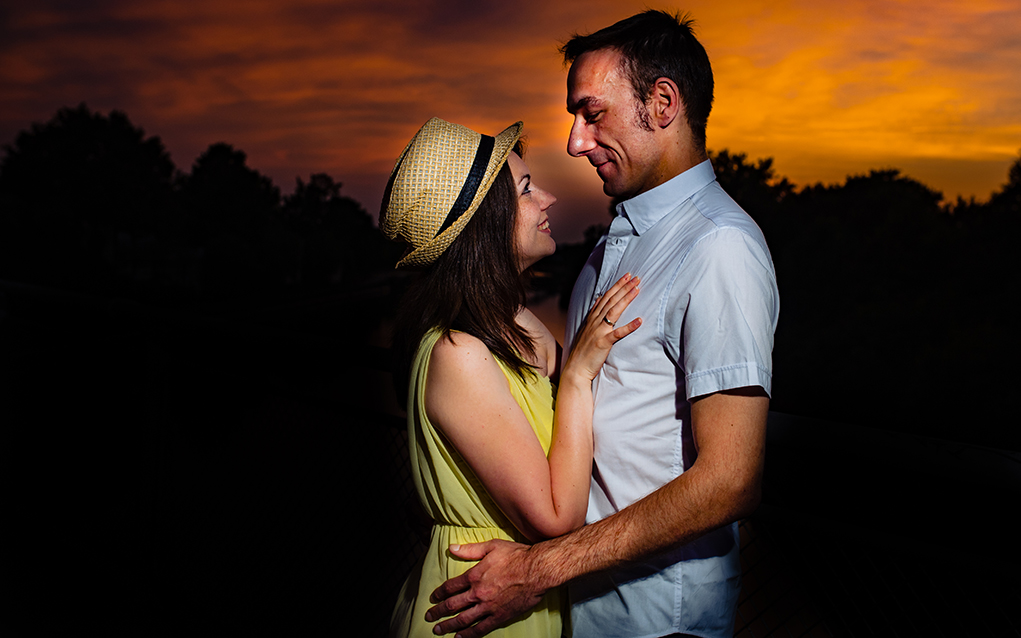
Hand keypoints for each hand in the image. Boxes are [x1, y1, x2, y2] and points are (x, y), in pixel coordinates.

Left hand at [425, 540, 545, 637]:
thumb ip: (470, 550)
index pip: (450, 587)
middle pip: (452, 605)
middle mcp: (478, 593)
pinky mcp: (500, 616)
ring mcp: (488, 607)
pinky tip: (460, 637)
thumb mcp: (492, 546)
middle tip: (429, 617)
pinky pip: (481, 628)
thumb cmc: (517, 556)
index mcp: (474, 576)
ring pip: (463, 620)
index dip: (439, 593)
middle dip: (438, 612)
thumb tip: (452, 548)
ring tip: (438, 630)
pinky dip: (469, 635)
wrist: (538, 571)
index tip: (432, 598)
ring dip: (448, 626)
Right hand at [564, 273, 640, 381]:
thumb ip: (593, 315)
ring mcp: (599, 332)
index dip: (617, 285)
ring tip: (637, 289)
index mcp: (592, 318)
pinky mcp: (603, 343)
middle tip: (636, 277)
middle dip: (624, 287)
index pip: (606, 297)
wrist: (576, 369)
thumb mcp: (586, 329)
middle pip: (611, 300)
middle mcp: (595, 322)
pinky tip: (639, 320)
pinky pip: (618, 333)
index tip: (627, 276)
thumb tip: (598, 300)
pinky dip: (629, 326)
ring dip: (626, 299)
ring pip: (614, 311)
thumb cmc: (583, 351)